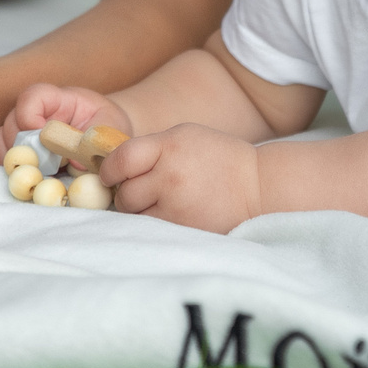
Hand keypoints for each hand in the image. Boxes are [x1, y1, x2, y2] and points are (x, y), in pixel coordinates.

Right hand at [0, 83, 131, 167]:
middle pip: (11, 122)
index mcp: (57, 99)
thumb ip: (95, 141)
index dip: (29, 116)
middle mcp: (34, 113)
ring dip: (14, 159)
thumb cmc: (107, 129)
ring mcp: (23, 131)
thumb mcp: (109, 130)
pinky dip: (10, 169)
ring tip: (38, 172)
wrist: (104, 138)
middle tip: (43, 164)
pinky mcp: (19, 151)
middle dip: (23, 146)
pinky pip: (0, 157)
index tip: (42, 136)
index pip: (31, 97)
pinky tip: (30, 178)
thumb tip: (74, 162)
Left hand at [103, 123, 262, 232]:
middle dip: (127, 194)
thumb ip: (150, 148)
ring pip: (136, 217)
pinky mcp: (184, 230)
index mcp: (170, 147)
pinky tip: (173, 214)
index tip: (110, 175)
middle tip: (141, 191)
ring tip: (162, 202)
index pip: (121, 160)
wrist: (257, 187)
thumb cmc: (218, 159)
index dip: (109, 170)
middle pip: (125, 194)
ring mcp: (177, 207)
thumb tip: (110, 167)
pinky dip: (156, 224)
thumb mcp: (185, 137)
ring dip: (140, 212)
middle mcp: (171, 177)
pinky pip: (153, 231)